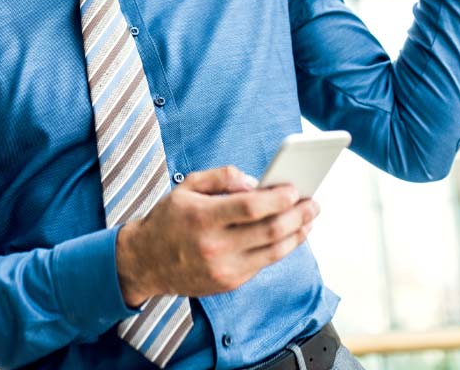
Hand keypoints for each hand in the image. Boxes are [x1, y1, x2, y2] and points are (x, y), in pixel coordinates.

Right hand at [115, 166, 318, 305]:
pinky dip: (282, 248)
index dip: (278, 198)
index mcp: (203, 217)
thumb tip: (255, 183)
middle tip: (313, 203)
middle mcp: (215, 246)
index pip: (251, 207)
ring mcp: (224, 269)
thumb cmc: (169, 218)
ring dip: (298, 234)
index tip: (295, 189)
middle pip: (270, 231)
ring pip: (274, 252)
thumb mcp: (187, 186)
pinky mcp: (229, 283)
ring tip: (310, 218)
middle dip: (298, 215)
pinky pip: (264, 263)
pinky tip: (291, 235)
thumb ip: (221, 177)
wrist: (145, 262)